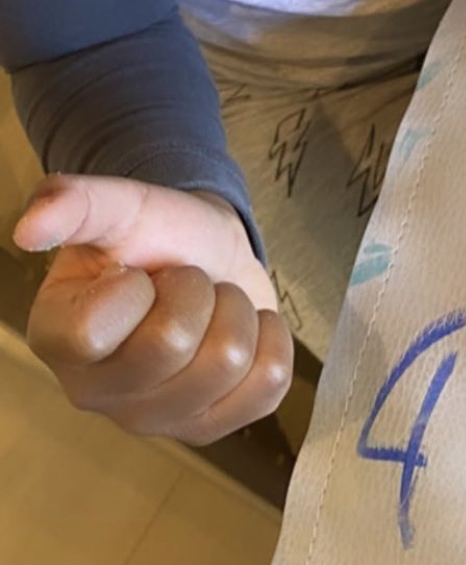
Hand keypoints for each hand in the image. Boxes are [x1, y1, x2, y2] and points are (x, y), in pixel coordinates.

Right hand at [12, 173, 292, 444]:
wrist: (206, 253)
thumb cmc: (153, 235)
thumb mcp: (117, 205)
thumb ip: (74, 203)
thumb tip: (28, 228)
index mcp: (57, 339)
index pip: (97, 329)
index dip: (136, 286)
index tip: (136, 274)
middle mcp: (95, 394)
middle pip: (173, 344)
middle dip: (195, 289)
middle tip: (183, 282)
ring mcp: (155, 421)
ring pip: (229, 360)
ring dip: (235, 310)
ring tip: (210, 303)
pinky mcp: (211, 428)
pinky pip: (268, 385)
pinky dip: (271, 339)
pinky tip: (244, 327)